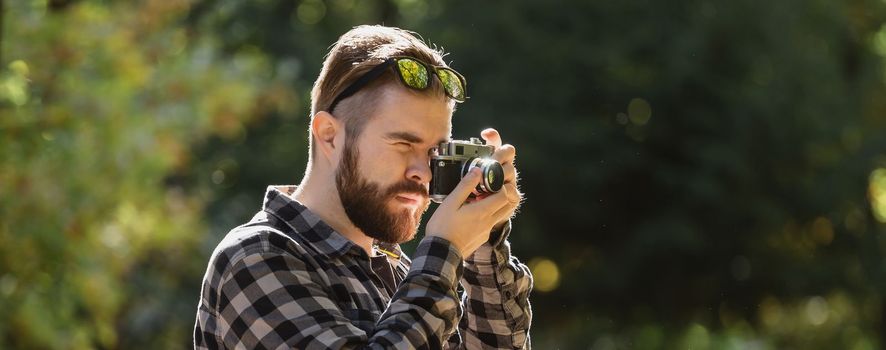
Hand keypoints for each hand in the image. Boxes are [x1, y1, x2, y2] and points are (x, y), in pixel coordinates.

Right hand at [426, 128, 521, 256]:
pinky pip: (491, 224)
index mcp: (483, 211)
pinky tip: (472, 216)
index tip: (489, 182)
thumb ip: (465, 186)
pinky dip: (487, 217)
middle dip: (502, 195)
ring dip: (495, 206)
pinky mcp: (482, 238)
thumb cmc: (443, 227)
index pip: (504, 194)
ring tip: (479, 202)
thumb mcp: (451, 202)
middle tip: (488, 189)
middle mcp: (489, 222)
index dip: (500, 185)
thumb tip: (478, 171)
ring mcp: (486, 231)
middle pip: (507, 205)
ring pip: (500, 215)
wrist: (441, 254)